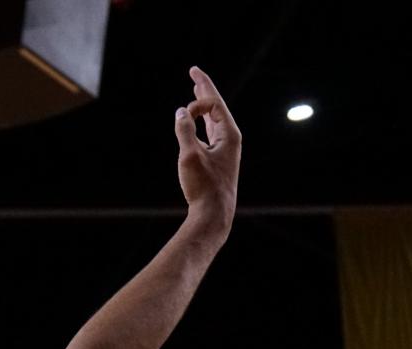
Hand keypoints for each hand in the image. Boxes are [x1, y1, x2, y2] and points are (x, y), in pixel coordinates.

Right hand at [174, 66, 240, 230]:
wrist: (214, 214)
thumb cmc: (204, 186)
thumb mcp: (190, 156)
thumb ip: (184, 130)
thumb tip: (181, 111)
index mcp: (230, 134)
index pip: (214, 104)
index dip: (198, 98)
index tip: (182, 112)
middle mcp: (230, 138)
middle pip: (217, 107)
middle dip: (204, 89)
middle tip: (194, 71)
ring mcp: (225, 149)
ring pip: (214, 119)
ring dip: (203, 105)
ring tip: (196, 92)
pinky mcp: (217, 159)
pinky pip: (209, 132)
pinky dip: (201, 122)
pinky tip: (197, 122)